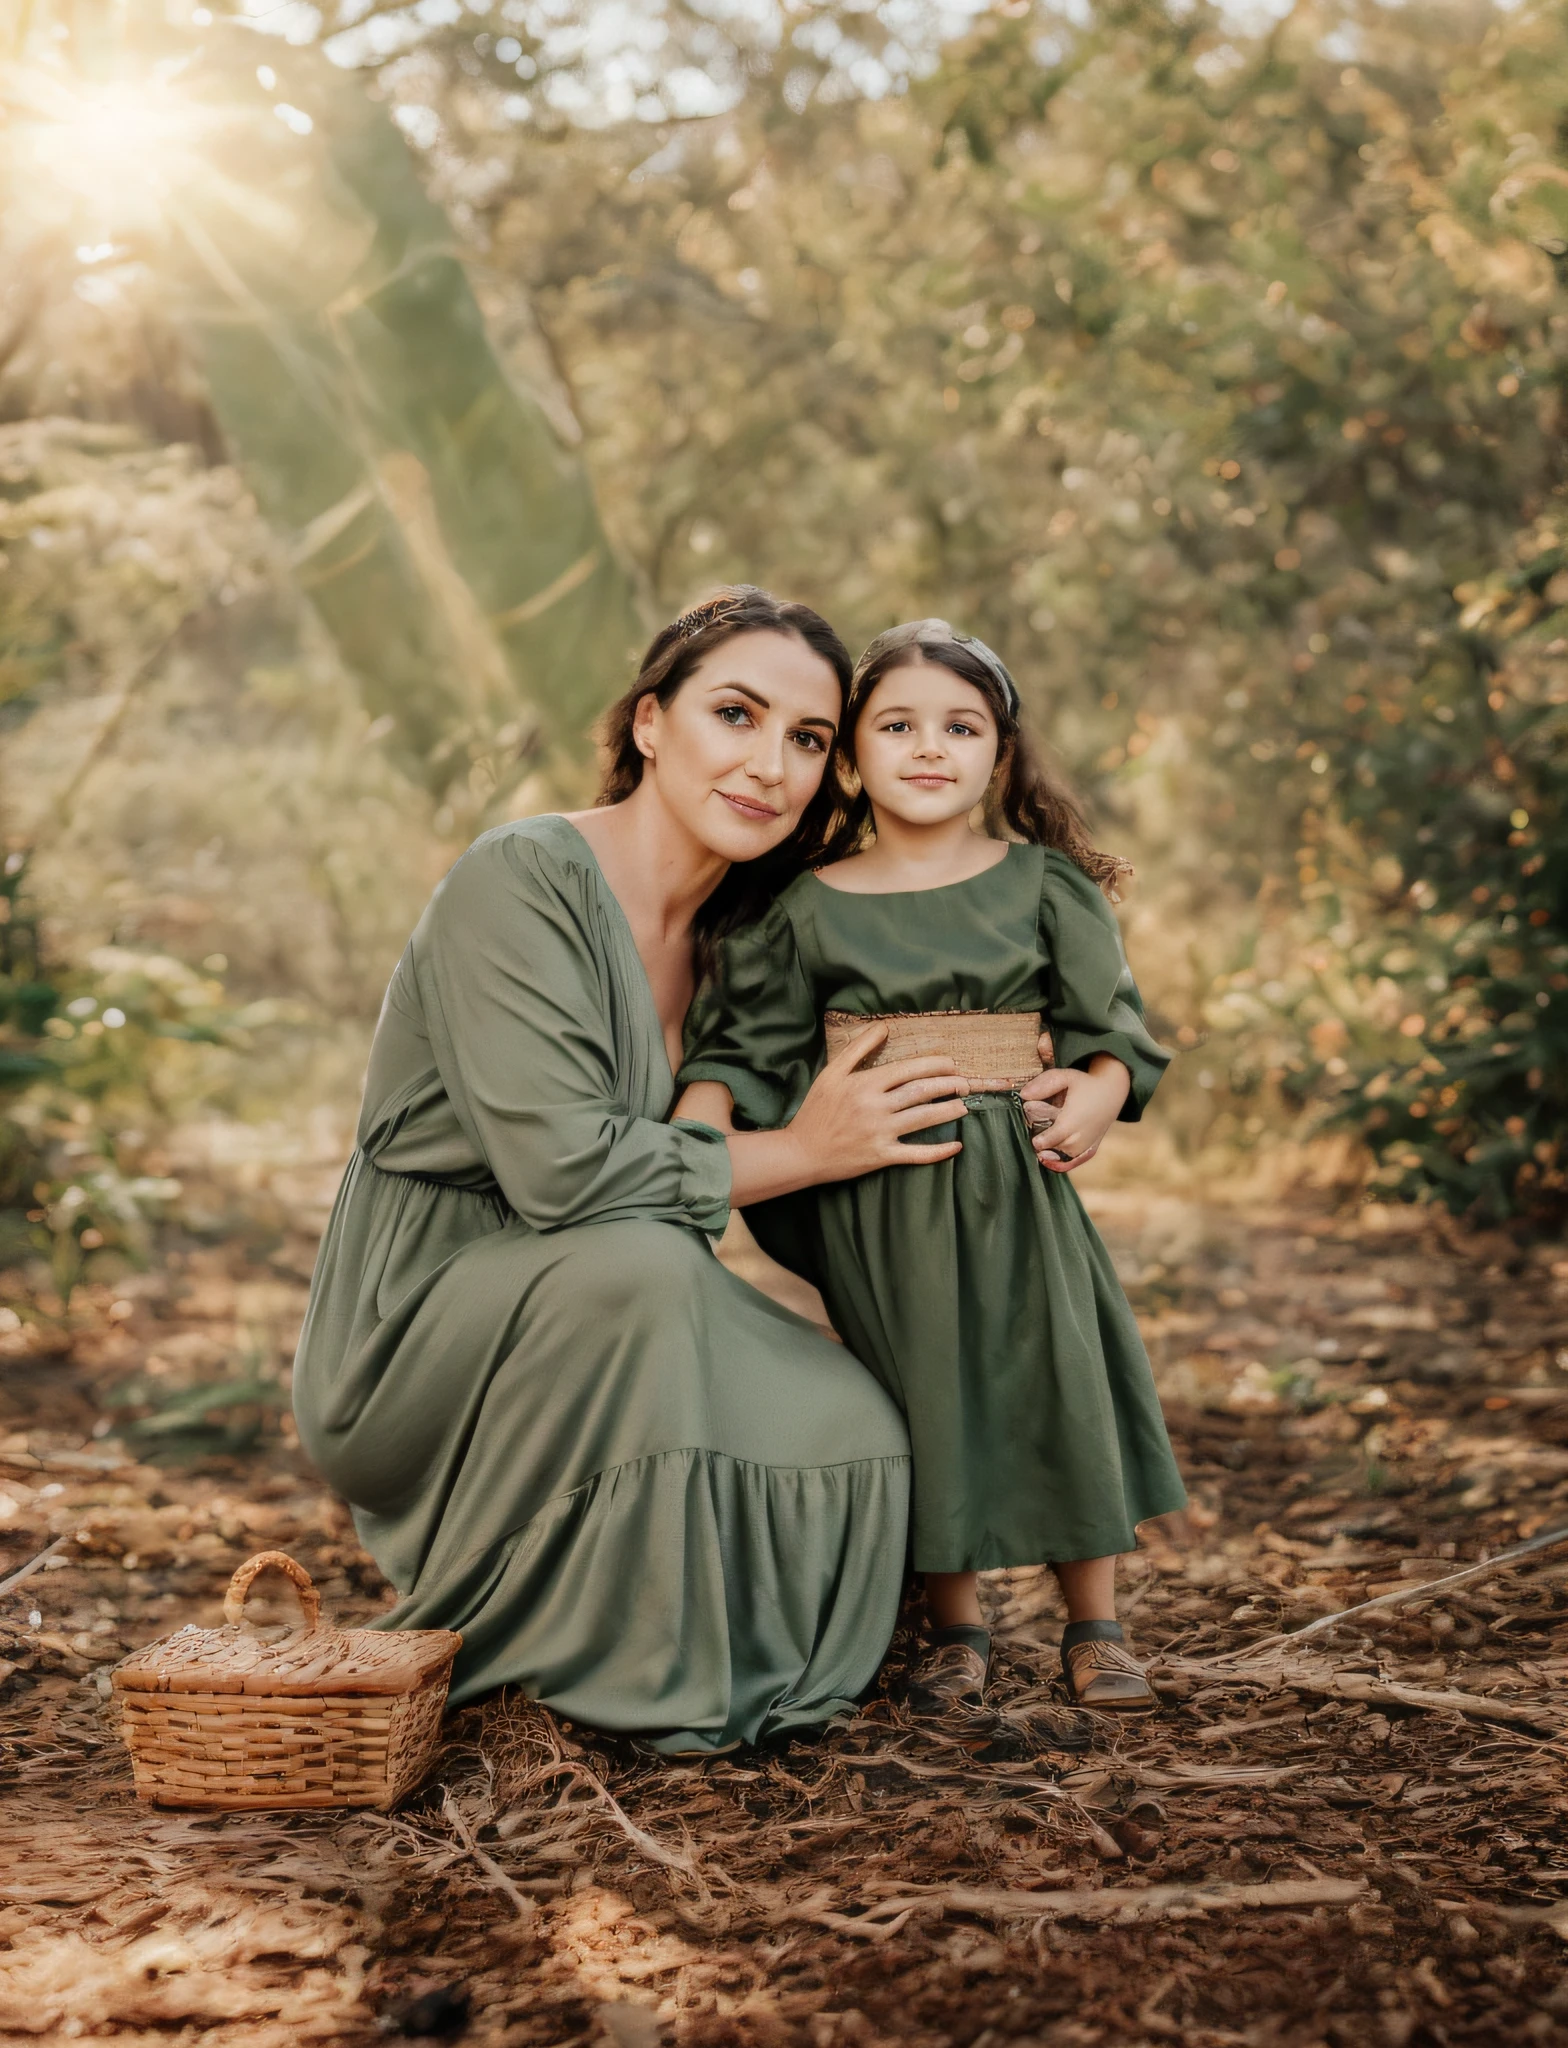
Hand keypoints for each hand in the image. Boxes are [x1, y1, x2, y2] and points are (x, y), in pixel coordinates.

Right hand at [786, 1023, 966, 1181]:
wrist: (801, 1152)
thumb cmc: (816, 1111)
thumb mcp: (831, 1073)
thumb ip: (858, 1048)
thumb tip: (884, 1026)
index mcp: (865, 1084)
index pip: (908, 1069)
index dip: (934, 1065)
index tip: (951, 1064)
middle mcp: (875, 1107)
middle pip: (921, 1091)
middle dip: (948, 1085)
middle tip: (965, 1083)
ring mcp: (880, 1132)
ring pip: (923, 1119)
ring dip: (948, 1111)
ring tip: (964, 1106)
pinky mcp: (881, 1156)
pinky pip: (916, 1154)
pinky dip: (938, 1151)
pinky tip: (956, 1146)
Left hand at [1017, 1053, 1128, 1173]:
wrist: (1113, 1091)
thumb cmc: (1085, 1083)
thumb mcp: (1065, 1077)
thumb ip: (1044, 1084)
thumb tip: (1023, 1095)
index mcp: (1074, 1118)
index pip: (1054, 1136)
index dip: (1042, 1140)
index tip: (1033, 1138)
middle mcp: (1083, 1133)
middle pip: (1059, 1147)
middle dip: (1046, 1146)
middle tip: (1035, 1141)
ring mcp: (1089, 1141)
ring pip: (1067, 1155)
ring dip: (1054, 1154)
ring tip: (1041, 1151)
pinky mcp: (1093, 1146)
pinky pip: (1079, 1160)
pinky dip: (1065, 1165)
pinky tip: (1050, 1163)